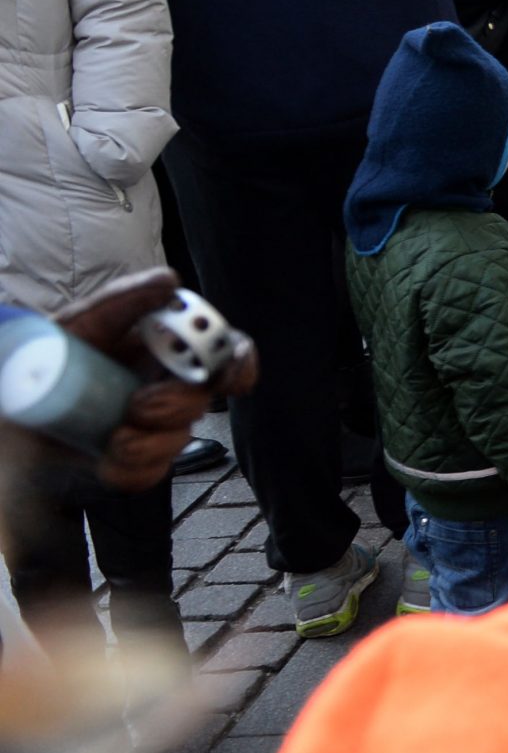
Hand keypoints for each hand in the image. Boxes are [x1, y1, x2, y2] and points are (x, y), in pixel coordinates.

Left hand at [56, 268, 259, 491]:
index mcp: (164, 348)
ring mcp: (155, 427)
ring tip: (111, 436)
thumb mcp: (77, 325)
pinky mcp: (138, 463)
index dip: (239, 361)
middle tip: (140, 406)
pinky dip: (128, 466)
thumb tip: (171, 281)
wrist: (8, 427)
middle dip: (179, 403)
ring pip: (181, 436)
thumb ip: (122, 302)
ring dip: (148, 439)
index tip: (227, 371)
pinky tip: (103, 457)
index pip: (224, 350)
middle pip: (207, 396)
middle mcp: (167, 385)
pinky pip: (152, 470)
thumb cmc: (44, 367)